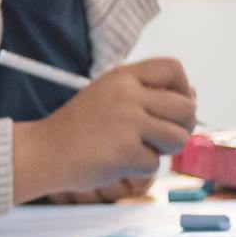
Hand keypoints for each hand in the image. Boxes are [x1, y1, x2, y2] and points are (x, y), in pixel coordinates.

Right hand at [13, 58, 194, 201]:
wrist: (43, 152)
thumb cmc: (79, 129)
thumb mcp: (109, 96)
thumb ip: (146, 94)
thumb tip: (192, 97)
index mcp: (122, 77)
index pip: (172, 68)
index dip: (183, 88)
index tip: (172, 106)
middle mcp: (126, 94)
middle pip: (185, 107)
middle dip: (182, 126)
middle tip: (160, 136)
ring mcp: (127, 122)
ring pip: (178, 137)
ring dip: (164, 150)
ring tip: (138, 148)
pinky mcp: (125, 151)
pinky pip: (155, 163)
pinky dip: (140, 167)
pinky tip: (117, 161)